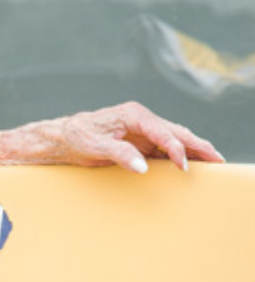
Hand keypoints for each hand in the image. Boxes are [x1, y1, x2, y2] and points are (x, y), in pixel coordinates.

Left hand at [55, 101, 223, 172]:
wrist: (65, 137)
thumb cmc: (77, 136)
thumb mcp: (93, 146)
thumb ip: (118, 153)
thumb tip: (142, 166)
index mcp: (133, 114)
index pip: (162, 131)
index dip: (175, 149)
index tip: (183, 166)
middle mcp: (142, 119)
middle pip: (176, 132)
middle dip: (197, 145)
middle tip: (216, 159)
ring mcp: (144, 130)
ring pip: (176, 138)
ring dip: (195, 149)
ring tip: (214, 161)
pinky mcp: (143, 141)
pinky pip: (167, 147)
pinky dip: (182, 153)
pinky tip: (195, 162)